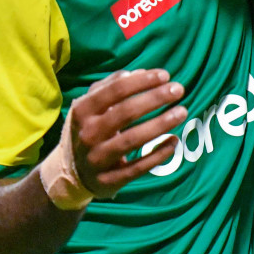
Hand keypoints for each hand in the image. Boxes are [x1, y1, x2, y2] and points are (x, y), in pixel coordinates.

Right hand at [69, 69, 188, 198]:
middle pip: (125, 113)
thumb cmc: (90, 128)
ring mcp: (97, 159)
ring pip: (132, 140)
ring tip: (182, 112)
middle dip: (155, 98)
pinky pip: (137, 167)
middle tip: (179, 89)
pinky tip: (174, 141)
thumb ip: (112, 85)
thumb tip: (138, 72)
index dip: (142, 81)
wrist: (72, 172)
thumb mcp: (91, 105)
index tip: (165, 75)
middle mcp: (88, 134)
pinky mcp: (109, 180)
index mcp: (83, 111)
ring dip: (160, 124)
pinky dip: (157, 154)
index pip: (115, 90)